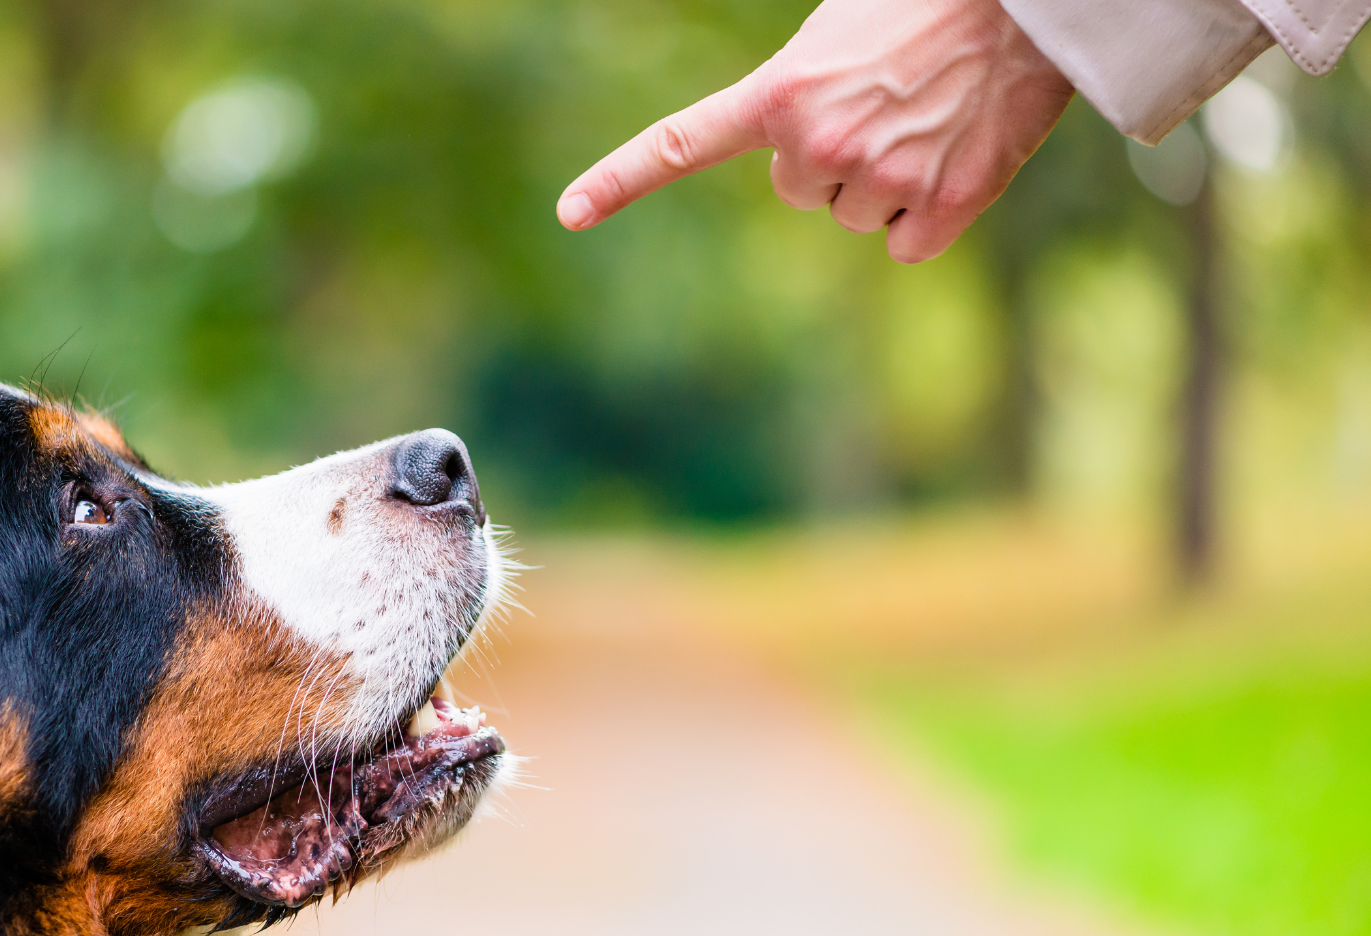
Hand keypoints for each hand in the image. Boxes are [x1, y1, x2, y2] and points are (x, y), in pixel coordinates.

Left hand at [555, 0, 1073, 262]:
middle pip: (801, 190)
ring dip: (885, 184)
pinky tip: (954, 159)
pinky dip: (930, 216)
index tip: (569, 213)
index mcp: (783, 93)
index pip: (684, 142)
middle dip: (833, 158)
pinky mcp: (943, 209)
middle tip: (886, 102)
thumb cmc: (931, 4)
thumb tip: (800, 149)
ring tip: (928, 119)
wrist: (1032, 3)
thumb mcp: (837, 36)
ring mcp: (881, 181)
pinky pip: (908, 245)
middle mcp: (819, 145)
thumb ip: (798, 94)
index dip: (620, 180)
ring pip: (856, 218)